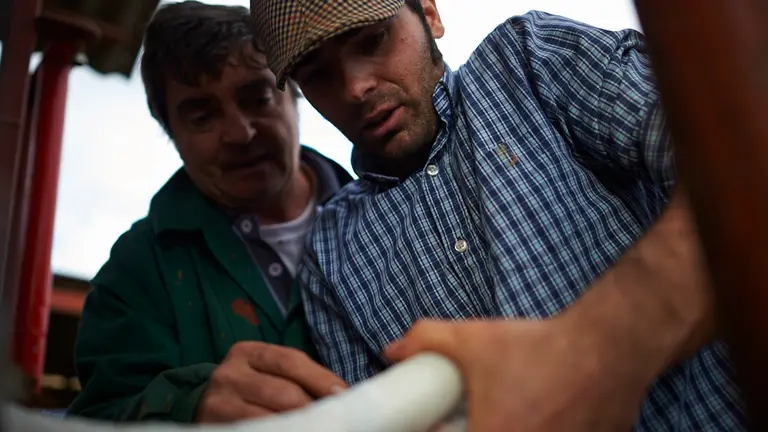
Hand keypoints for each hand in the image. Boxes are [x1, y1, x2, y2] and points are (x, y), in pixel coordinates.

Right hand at [196, 341, 346, 422]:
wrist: (203, 406)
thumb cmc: (250, 388)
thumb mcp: (267, 372)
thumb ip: (298, 377)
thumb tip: (339, 393)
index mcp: (249, 352)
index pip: (291, 361)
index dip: (321, 378)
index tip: (344, 395)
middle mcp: (231, 374)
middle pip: (284, 392)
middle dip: (314, 408)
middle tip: (334, 419)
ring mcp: (220, 403)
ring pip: (272, 418)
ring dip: (300, 426)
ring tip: (317, 428)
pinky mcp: (216, 426)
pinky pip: (256, 430)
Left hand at [384, 317, 649, 431]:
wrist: (608, 348)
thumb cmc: (540, 349)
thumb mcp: (473, 340)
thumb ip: (425, 341)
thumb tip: (393, 349)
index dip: (441, 430)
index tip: (443, 419)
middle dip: (476, 426)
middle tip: (476, 414)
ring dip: (509, 427)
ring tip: (517, 410)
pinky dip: (540, 430)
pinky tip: (540, 414)